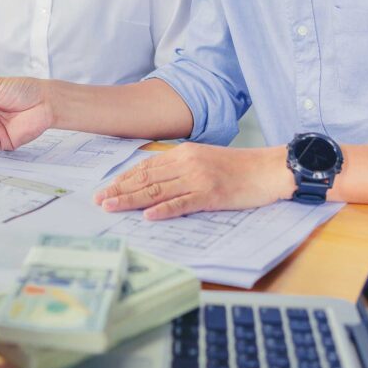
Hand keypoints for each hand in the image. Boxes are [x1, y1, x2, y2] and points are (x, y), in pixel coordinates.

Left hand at [93, 144, 293, 219]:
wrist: (269, 169)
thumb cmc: (239, 167)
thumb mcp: (205, 159)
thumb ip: (181, 167)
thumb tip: (156, 180)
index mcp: (184, 153)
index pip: (146, 166)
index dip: (124, 178)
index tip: (106, 188)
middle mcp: (187, 163)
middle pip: (146, 178)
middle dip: (119, 189)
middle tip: (98, 199)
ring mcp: (198, 179)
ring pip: (157, 190)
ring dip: (131, 199)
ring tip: (111, 206)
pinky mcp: (211, 195)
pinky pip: (182, 203)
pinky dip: (163, 209)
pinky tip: (147, 215)